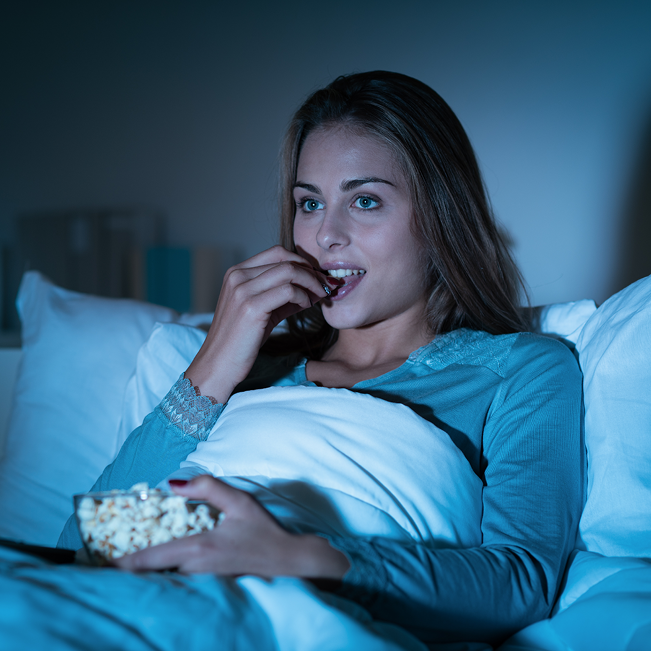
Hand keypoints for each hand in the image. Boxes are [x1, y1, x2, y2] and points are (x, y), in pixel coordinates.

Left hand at [113, 476, 349, 578]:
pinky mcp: (209, 588)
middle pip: (151, 574)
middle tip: (106, 561)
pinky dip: (164, 578)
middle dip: (128, 570)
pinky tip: (160, 571)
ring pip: (164, 580)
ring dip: (146, 573)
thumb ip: (208, 488)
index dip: (120, 563)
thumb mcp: (240, 502)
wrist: (290, 564)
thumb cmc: (265, 533)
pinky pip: (178, 585)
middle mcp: (194, 572)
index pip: (148, 560)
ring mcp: (201, 584)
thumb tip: (173, 484)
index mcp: (197, 550)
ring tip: (126, 566)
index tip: (99, 563)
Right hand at [186, 246, 335, 402]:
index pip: (277, 253)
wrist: (219, 364)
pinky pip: (288, 290)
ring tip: (319, 297)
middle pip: (285, 259)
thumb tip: (315, 288)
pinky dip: (303, 296)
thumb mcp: (263, 311)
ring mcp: (243, 290)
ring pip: (289, 271)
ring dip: (311, 283)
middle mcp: (238, 276)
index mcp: (237, 272)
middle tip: (326, 286)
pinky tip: (306, 306)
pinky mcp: (251, 307)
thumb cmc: (241, 341)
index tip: (318, 277)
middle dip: (311, 271)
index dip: (302, 262)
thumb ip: (285, 297)